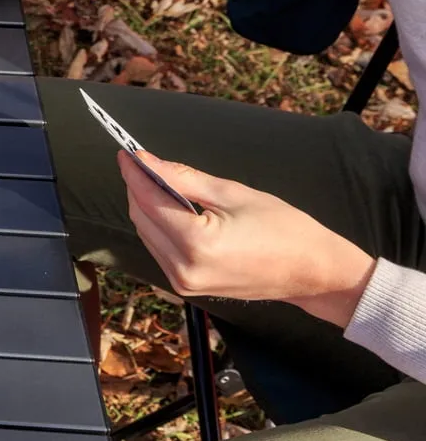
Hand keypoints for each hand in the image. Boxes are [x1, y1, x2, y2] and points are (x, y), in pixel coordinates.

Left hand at [122, 150, 376, 326]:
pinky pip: (160, 250)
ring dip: (147, 207)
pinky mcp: (187, 287)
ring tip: (158, 182)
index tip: (126, 152)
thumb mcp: (233, 194)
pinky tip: (171, 209)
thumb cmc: (285, 229)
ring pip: (147, 235)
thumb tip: (147, 162)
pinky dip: (160, 227)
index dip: (135, 174)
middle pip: (142, 219)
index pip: (149, 201)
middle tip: (143, 162)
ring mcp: (183, 283)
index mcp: (197, 244)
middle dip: (139, 188)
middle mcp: (183, 269)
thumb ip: (184, 179)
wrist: (314, 272)